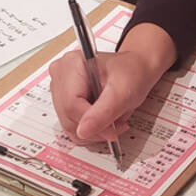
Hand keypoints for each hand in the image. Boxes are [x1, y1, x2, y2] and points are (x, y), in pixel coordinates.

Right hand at [48, 23, 175, 143]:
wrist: (136, 68)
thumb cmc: (131, 73)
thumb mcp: (123, 92)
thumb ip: (103, 112)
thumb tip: (83, 131)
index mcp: (72, 64)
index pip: (71, 105)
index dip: (91, 124)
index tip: (112, 132)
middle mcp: (61, 73)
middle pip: (67, 116)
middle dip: (94, 128)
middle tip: (116, 126)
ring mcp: (60, 86)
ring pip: (68, 123)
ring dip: (92, 131)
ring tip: (112, 121)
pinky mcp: (63, 98)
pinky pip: (70, 124)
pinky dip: (88, 129)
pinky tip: (103, 120)